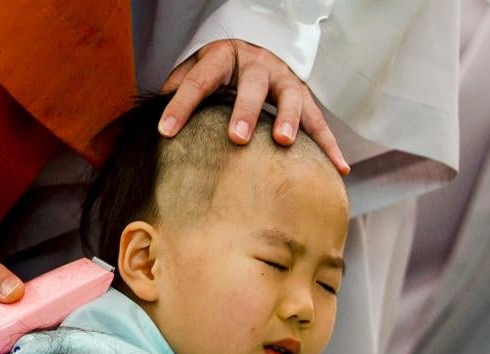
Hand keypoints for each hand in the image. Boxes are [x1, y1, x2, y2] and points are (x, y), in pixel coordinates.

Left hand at [160, 39, 349, 174]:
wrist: (254, 47)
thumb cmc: (217, 71)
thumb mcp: (193, 71)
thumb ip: (176, 93)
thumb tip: (150, 125)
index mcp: (221, 58)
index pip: (198, 81)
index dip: (181, 105)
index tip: (164, 130)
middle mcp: (257, 65)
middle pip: (252, 85)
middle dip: (245, 111)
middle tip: (237, 137)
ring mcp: (284, 80)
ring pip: (291, 97)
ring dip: (290, 120)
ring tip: (284, 143)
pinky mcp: (304, 98)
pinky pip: (319, 123)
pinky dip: (329, 146)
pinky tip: (339, 170)